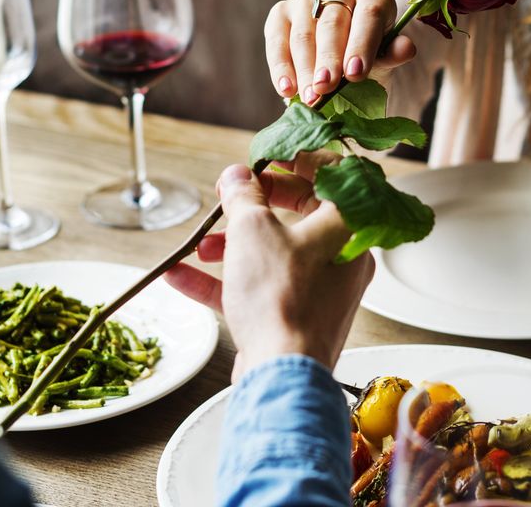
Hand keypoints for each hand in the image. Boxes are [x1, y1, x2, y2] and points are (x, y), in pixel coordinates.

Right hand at [165, 164, 374, 379]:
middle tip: (229, 196)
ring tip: (201, 244)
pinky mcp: (300, 316)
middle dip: (255, 204)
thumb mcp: (252, 230)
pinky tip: (182, 275)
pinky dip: (228, 279)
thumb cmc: (280, 298)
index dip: (295, 158)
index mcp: (348, 225)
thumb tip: (238, 177)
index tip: (265, 156)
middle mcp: (344, 255)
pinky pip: (264, 286)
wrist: (283, 374)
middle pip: (300, 213)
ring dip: (234, 243)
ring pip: (277, 251)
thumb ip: (243, 196)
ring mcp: (324, 288)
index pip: (332, 173)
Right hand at [264, 0, 415, 103]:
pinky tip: (286, 90)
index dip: (361, 44)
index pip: (369, 14)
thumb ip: (393, 54)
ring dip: (305, 69)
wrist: (342, 56)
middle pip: (332, 24)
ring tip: (310, 97)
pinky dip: (281, 67)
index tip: (355, 74)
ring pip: (304, 34)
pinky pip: (277, 40)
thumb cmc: (368, 55)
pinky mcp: (281, 13)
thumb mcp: (385, 57)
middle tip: (326, 89)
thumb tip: (406, 49)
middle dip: (329, 59)